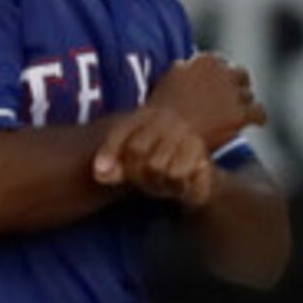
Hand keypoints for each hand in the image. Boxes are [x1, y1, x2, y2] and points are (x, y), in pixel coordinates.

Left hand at [92, 106, 216, 205]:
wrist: (203, 174)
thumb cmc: (158, 166)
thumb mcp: (131, 166)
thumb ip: (113, 168)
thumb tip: (100, 173)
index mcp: (144, 117)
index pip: (120, 132)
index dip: (108, 152)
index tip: (99, 172)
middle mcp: (165, 119)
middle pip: (137, 149)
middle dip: (135, 173)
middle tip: (142, 183)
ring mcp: (184, 133)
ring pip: (156, 165)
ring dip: (155, 183)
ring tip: (160, 184)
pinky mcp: (199, 150)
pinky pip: (176, 174)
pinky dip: (173, 185)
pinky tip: (177, 186)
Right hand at [148, 53, 264, 149]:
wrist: (165, 132)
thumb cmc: (161, 109)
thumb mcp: (171, 78)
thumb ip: (188, 69)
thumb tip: (193, 66)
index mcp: (206, 61)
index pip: (220, 63)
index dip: (219, 76)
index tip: (216, 86)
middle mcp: (223, 73)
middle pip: (239, 76)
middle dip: (236, 86)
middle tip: (229, 99)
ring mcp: (233, 94)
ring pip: (248, 95)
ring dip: (243, 103)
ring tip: (236, 114)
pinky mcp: (241, 114)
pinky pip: (260, 113)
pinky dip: (258, 118)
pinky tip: (255, 122)